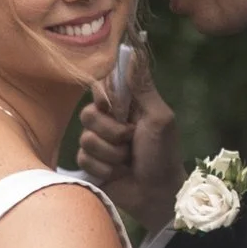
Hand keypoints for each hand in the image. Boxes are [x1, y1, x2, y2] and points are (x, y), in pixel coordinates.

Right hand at [77, 45, 180, 237]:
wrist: (157, 194)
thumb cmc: (163, 155)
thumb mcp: (159, 117)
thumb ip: (142, 87)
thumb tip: (134, 52)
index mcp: (126, 105)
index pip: (101, 87)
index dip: (102, 96)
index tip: (110, 105)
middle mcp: (109, 121)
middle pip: (88, 114)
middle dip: (111, 132)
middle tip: (130, 140)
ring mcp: (99, 143)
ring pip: (85, 139)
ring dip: (111, 154)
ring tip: (127, 161)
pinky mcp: (91, 164)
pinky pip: (83, 159)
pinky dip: (104, 169)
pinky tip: (118, 174)